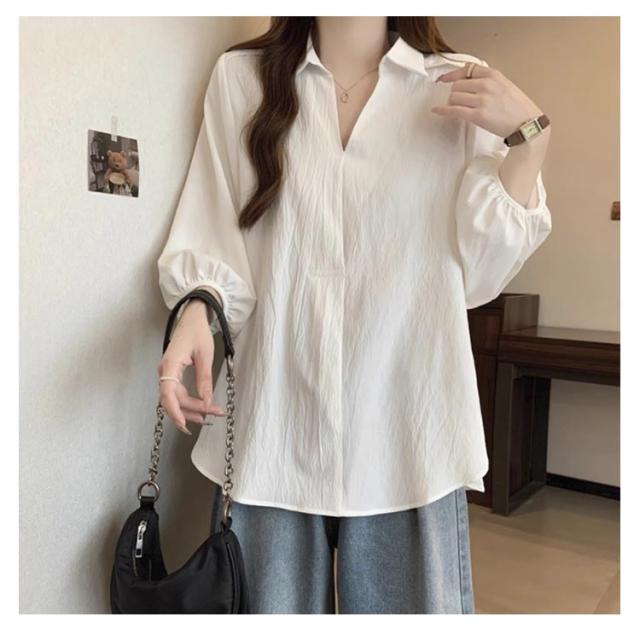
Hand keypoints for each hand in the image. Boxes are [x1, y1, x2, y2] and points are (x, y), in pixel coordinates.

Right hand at [157, 300, 227, 434]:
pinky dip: (189, 402)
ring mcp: (167, 373)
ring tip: (210, 415)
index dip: (174, 410)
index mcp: (170, 365)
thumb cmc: (198, 332)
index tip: (184, 423)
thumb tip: (207, 401)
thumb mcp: (206, 355)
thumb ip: (205, 379)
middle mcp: (165, 371)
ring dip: (191, 409)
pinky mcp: (173, 374)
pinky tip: (201, 408)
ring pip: (175, 399)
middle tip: (214, 414)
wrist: (192, 319)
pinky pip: (177, 393)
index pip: (167, 393)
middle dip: (193, 410)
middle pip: (174, 399)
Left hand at [431, 62, 545, 138]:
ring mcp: (482, 100)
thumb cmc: (517, 107)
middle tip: (457, 101)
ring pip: (454, 97)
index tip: (443, 79)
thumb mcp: (505, 85)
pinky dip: (443, 110)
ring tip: (457, 108)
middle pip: (457, 85)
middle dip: (455, 93)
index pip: (466, 70)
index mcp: (493, 75)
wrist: (526, 124)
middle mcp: (486, 85)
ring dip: (452, 103)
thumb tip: (468, 82)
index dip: (452, 75)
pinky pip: (454, 110)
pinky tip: (436, 110)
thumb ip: (488, 81)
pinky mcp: (478, 115)